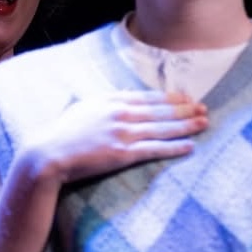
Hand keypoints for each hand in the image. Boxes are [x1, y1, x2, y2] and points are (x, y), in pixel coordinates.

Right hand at [28, 90, 208, 185]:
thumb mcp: (82, 109)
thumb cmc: (61, 134)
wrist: (47, 154)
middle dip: (184, 108)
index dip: (169, 97)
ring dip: (186, 125)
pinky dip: (174, 147)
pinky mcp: (122, 154)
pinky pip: (155, 149)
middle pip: (160, 110)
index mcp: (110, 100)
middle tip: (204, 107)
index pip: (147, 97)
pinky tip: (190, 146)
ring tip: (204, 122)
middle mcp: (120, 113)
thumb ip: (104, 103)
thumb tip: (120, 98)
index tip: (186, 97)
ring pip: (162, 128)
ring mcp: (122, 133)